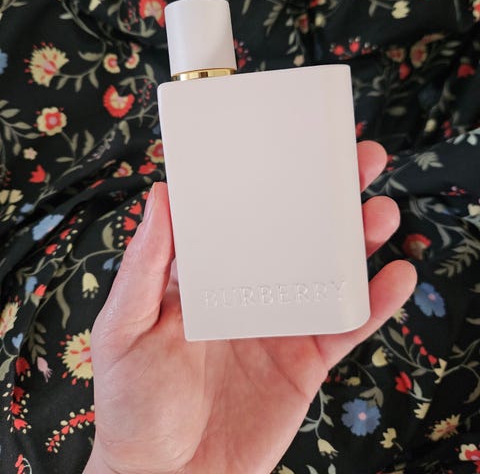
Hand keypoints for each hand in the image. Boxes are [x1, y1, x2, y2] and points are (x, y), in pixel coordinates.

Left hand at [85, 141, 415, 473]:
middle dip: (328, 197)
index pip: (242, 214)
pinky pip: (345, 327)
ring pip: (327, 272)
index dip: (268, 179)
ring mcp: (280, 323)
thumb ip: (146, 265)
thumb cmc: (134, 404)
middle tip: (356, 161)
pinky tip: (395, 276)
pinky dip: (373, 303)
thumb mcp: (125, 327)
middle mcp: (248, 289)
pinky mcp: (305, 361)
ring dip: (357, 240)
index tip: (293, 145)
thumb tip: (161, 195)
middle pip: (295, 234)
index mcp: (205, 274)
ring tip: (379, 212)